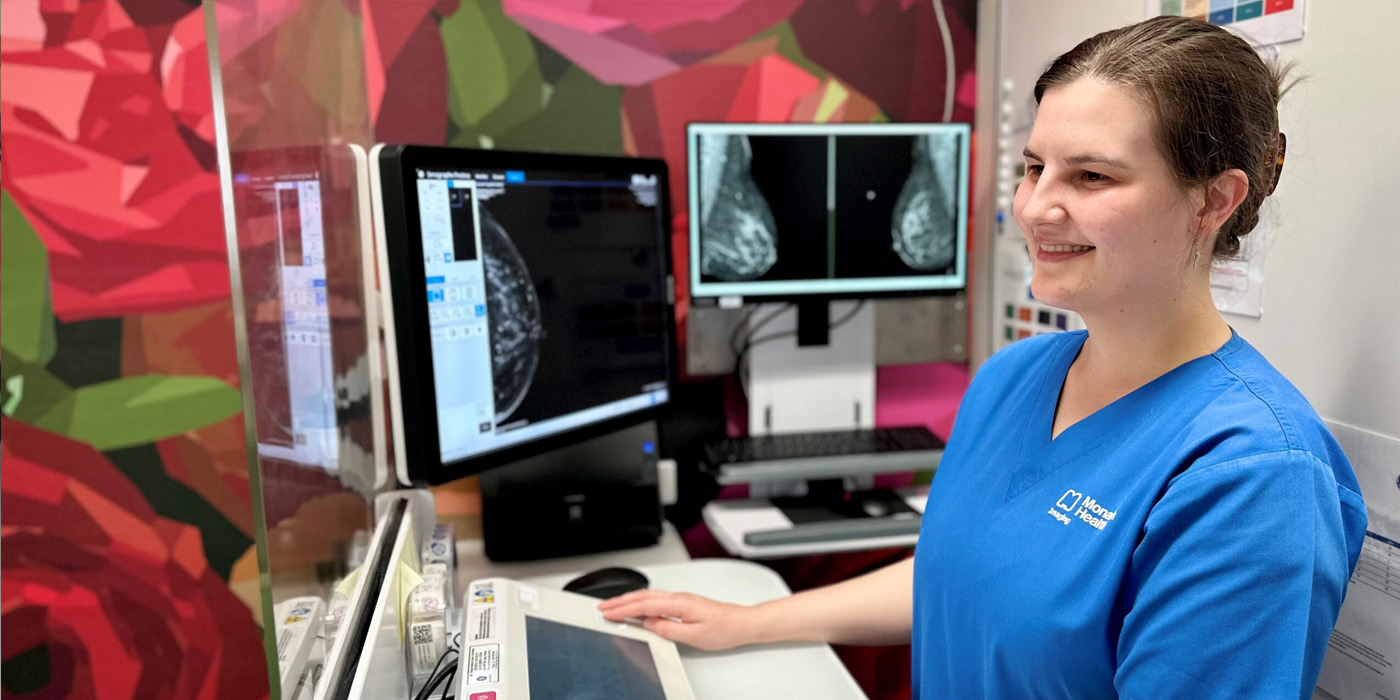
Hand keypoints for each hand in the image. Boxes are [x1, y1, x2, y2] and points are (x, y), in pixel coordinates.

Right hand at [597, 590, 759, 651]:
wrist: (743, 623)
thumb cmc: (724, 628)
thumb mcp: (695, 636)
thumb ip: (670, 630)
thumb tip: (651, 624)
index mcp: (679, 603)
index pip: (644, 605)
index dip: (623, 609)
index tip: (607, 612)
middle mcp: (679, 597)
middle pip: (642, 596)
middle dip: (620, 601)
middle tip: (602, 607)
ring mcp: (681, 599)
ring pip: (648, 596)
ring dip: (629, 600)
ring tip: (613, 606)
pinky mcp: (684, 603)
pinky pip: (656, 600)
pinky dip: (641, 602)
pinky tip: (637, 608)